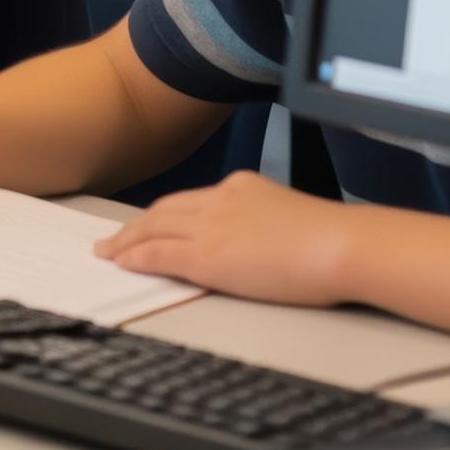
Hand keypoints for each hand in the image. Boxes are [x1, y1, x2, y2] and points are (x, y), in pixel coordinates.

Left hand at [92, 172, 359, 307]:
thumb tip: (264, 240)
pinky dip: (136, 257)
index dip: (165, 215)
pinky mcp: (206, 256)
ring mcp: (210, 226)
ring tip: (108, 252)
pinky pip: (158, 254)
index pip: (192, 201)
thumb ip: (267, 222)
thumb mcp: (291, 216)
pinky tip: (122, 263)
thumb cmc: (334, 239)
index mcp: (242, 187)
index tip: (151, 224)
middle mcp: (220, 199)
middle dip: (136, 225)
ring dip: (127, 241)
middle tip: (114, 238)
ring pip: (153, 229)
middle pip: (164, 211)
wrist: (341, 244)